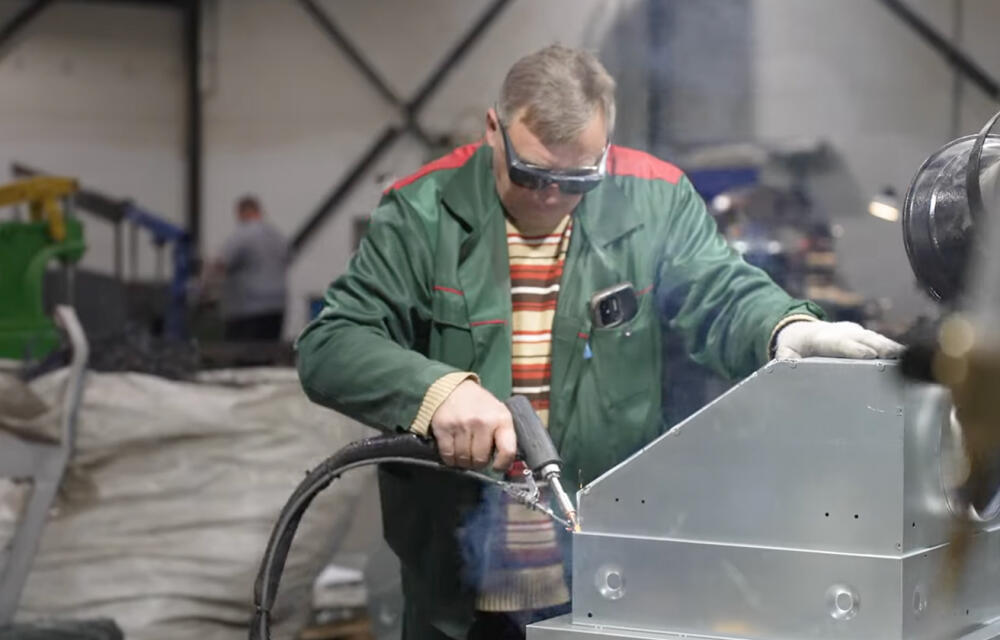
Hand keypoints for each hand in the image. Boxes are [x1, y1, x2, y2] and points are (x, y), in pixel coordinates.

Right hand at [430, 380, 516, 470]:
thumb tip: (503, 462)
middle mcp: (482, 422)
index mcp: (501, 419)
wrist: (452, 387)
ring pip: (463, 459)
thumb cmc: (478, 404)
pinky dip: (450, 459)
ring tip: (464, 452)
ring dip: (463, 461)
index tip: (497, 467)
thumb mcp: (498, 412)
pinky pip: (448, 455)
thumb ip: (503, 435)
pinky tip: (453, 452)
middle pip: (480, 459)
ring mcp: (462, 425)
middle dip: (477, 462)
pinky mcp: (444, 428)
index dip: (503, 464)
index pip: (507, 450)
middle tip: (475, 455)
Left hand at [775, 320, 903, 359]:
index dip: (854, 349)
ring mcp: (853, 331)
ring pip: (874, 338)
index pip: (839, 343)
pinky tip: (909, 356)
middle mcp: (841, 331)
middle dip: (879, 347)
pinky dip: (893, 347)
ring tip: (908, 358)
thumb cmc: (793, 345)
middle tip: (896, 357)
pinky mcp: (862, 335)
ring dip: (890, 347)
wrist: (800, 329)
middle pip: (862, 339)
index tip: (870, 355)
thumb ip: (785, 357)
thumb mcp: (785, 351)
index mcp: (822, 338)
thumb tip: (786, 364)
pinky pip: (879, 340)